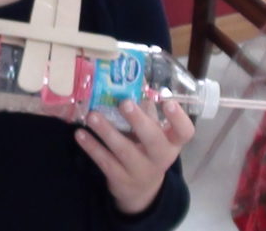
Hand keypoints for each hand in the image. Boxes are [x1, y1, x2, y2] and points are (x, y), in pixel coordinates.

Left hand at [75, 99, 194, 214]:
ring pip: (124, 151)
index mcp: (172, 142)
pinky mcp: (120, 179)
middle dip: (138, 121)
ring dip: (107, 131)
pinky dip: (92, 147)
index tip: (168, 102)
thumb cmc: (147, 149)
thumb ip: (147, 108)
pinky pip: (105, 162)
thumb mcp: (154, 132)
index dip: (178, 118)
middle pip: (153, 140)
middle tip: (124, 103)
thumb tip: (137, 76)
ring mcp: (140, 170)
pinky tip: (80, 134)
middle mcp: (160, 157)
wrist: (141, 190)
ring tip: (92, 116)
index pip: (185, 132)